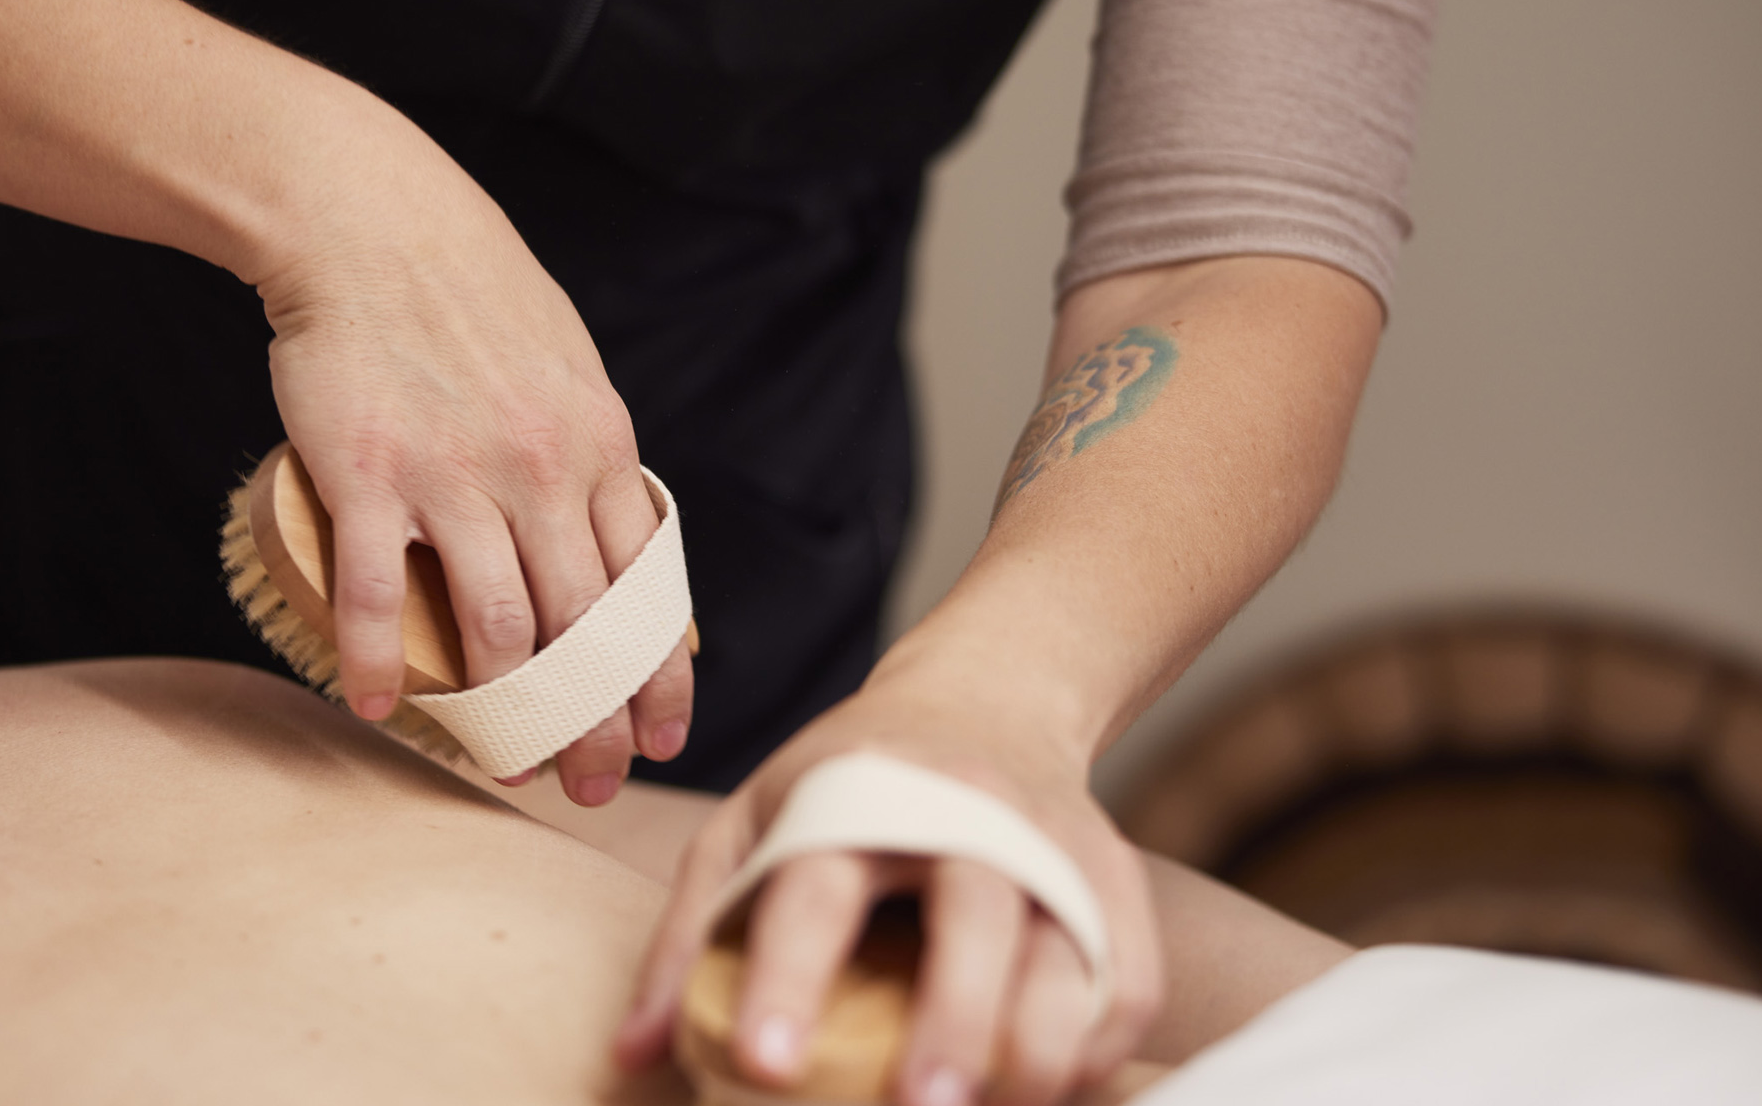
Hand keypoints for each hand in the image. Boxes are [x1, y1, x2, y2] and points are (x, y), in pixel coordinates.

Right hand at [256, 115, 693, 803]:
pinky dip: (377, 663)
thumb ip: (590, 448)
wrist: (367, 221)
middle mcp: (541, 469)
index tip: (659, 737)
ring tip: (499, 759)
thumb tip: (615, 524)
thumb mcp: (566, 364)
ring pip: (497, 628)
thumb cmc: (466, 291)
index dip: (657, 675)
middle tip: (586, 784)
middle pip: (584, 629)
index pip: (647, 587)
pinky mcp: (368, 474)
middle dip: (594, 722)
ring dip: (503, 713)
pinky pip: (380, 595)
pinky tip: (374, 704)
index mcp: (599, 445)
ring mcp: (454, 475)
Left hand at [613, 675, 1161, 1104]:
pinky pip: (1127, 984)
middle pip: (976, 916)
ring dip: (1037, 1058)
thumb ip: (691, 932)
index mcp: (855, 793)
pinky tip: (1041, 1092)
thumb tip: (635, 1054)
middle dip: (953, 1023)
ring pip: (1070, 958)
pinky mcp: (1115, 881)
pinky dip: (1094, 1055)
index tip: (763, 1065)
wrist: (987, 696)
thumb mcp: (753, 820)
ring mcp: (1053, 842)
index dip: (789, 978)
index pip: (818, 888)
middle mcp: (967, 811)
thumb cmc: (847, 781)